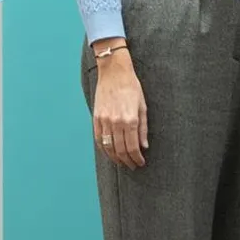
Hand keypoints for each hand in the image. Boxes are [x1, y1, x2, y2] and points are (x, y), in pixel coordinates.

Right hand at [91, 45, 147, 168]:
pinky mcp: (96, 118)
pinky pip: (98, 139)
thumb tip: (143, 146)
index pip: (132, 147)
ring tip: (122, 163)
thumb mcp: (143, 106)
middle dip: (127, 161)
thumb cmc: (132, 88)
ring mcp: (104, 121)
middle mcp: (116, 122)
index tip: (140, 163)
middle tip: (132, 166)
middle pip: (120, 150)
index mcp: (130, 119)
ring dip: (115, 158)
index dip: (136, 158)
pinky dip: (104, 149)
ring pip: (108, 147)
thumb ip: (143, 128)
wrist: (114, 73)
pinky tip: (110, 153)